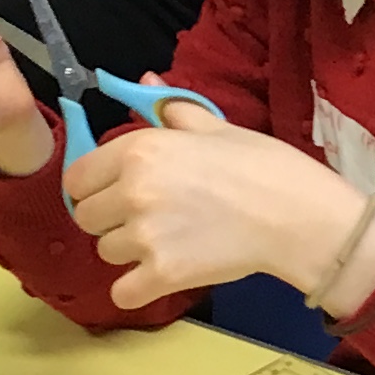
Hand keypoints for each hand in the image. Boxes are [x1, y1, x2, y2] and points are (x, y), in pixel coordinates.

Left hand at [61, 99, 374, 314]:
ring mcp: (145, 236)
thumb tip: (146, 82)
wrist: (298, 217)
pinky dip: (137, 289)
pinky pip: (121, 292)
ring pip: (106, 253)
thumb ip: (171, 110)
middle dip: (110, 220)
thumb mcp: (216, 128)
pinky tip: (161, 275)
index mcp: (139, 150)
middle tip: (148, 219)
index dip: (93, 186)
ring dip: (129, 252)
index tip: (115, 193)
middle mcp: (132, 191)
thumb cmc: (264, 167)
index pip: (76, 177)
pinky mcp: (162, 275)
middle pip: (86, 218)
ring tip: (168, 242)